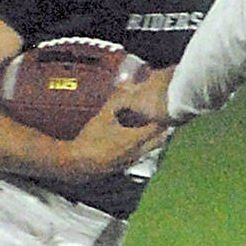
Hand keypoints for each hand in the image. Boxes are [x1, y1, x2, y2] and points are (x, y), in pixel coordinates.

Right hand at [54, 68, 173, 179]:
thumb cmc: (91, 140)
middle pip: (160, 139)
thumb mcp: (103, 117)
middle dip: (164, 128)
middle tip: (164, 116)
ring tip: (155, 125)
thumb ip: (116, 98)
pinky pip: (144, 154)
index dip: (164, 116)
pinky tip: (140, 139)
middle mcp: (139, 151)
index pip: (159, 127)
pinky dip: (147, 145)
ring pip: (153, 148)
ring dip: (157, 137)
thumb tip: (125, 80)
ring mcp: (134, 160)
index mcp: (135, 138)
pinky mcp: (128, 165)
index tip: (166, 107)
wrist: (79, 163)